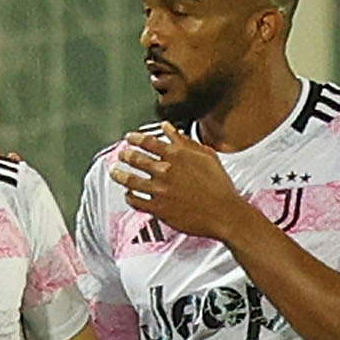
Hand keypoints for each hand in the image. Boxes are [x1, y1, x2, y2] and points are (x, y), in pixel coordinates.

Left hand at [111, 124, 252, 240]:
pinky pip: (136, 201)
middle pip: (135, 159)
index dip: (135, 138)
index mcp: (177, 155)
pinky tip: (128, 194)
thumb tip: (167, 127)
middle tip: (121, 154)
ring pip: (131, 180)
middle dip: (125, 155)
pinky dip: (129, 196)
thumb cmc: (219, 185)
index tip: (129, 138)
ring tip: (115, 172)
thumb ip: (184, 140)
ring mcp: (160, 190)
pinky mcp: (158, 208)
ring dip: (120, 174)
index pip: (148, 142)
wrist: (223, 212)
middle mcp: (165, 170)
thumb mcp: (206, 155)